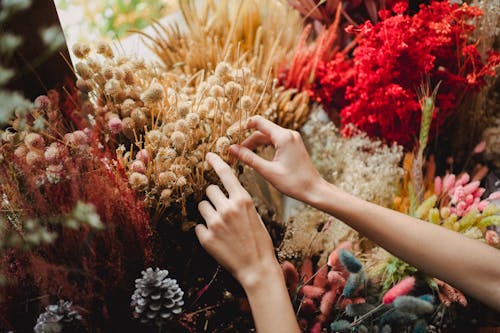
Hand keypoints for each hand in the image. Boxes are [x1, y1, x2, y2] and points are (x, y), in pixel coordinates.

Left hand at [195, 153, 279, 288]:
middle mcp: (228, 208)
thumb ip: (239, 201)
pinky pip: (198, 225)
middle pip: (210, 189)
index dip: (216, 162)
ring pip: (202, 206)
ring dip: (208, 212)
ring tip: (220, 226)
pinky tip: (218, 239)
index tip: (208, 156)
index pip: (226, 174)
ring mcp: (215, 223)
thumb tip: (224, 192)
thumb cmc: (259, 241)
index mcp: (243, 200)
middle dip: (214, 197)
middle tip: (222, 209)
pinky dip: (205, 231)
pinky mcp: (206, 237)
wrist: (257, 267)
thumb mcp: (254, 215)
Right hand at [229, 115, 323, 203]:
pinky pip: (275, 140)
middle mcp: (289, 134)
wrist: (314, 190)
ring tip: (242, 154)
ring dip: (255, 143)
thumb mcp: (268, 171)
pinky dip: (264, 146)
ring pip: (268, 136)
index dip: (242, 126)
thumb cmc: (294, 183)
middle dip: (247, 139)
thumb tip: (232, 149)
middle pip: (262, 130)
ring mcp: (292, 138)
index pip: (258, 122)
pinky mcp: (293, 145)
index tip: (230, 133)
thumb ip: (249, 158)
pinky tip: (256, 155)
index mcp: (283, 137)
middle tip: (234, 150)